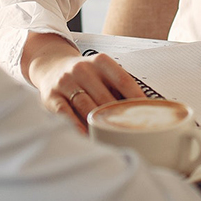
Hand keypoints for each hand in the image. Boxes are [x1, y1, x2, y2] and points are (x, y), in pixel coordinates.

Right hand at [23, 33, 145, 129]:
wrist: (51, 66)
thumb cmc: (84, 75)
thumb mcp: (102, 71)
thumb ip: (119, 87)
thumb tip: (146, 110)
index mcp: (100, 61)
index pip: (123, 80)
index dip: (136, 98)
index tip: (148, 114)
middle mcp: (82, 69)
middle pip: (105, 97)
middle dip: (118, 117)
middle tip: (132, 133)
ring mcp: (66, 82)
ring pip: (86, 106)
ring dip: (99, 124)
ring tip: (112, 139)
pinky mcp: (51, 96)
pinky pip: (65, 113)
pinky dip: (76, 125)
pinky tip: (85, 135)